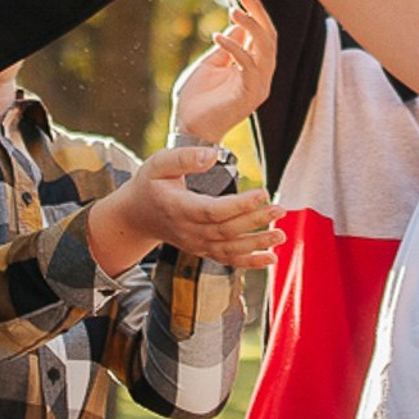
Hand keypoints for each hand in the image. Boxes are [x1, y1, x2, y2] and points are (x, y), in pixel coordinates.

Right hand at [85, 148, 284, 274]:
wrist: (137, 216)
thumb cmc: (150, 184)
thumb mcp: (158, 163)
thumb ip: (184, 157)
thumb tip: (213, 155)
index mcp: (179, 208)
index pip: (214, 210)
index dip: (240, 204)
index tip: (262, 192)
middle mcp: (189, 231)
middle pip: (227, 230)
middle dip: (256, 221)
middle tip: (281, 209)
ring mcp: (196, 244)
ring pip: (230, 249)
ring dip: (258, 243)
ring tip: (281, 235)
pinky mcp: (202, 250)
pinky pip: (227, 260)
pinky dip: (250, 262)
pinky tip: (270, 259)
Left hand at [171, 0, 277, 145]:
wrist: (188, 125)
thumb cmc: (198, 97)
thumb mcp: (212, 62)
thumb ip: (229, 44)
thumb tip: (238, 23)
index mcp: (253, 66)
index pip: (263, 34)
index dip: (256, 11)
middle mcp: (261, 75)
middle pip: (269, 37)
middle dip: (258, 12)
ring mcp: (258, 85)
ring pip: (266, 49)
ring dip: (251, 26)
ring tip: (233, 11)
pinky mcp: (250, 95)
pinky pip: (249, 66)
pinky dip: (235, 48)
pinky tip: (217, 37)